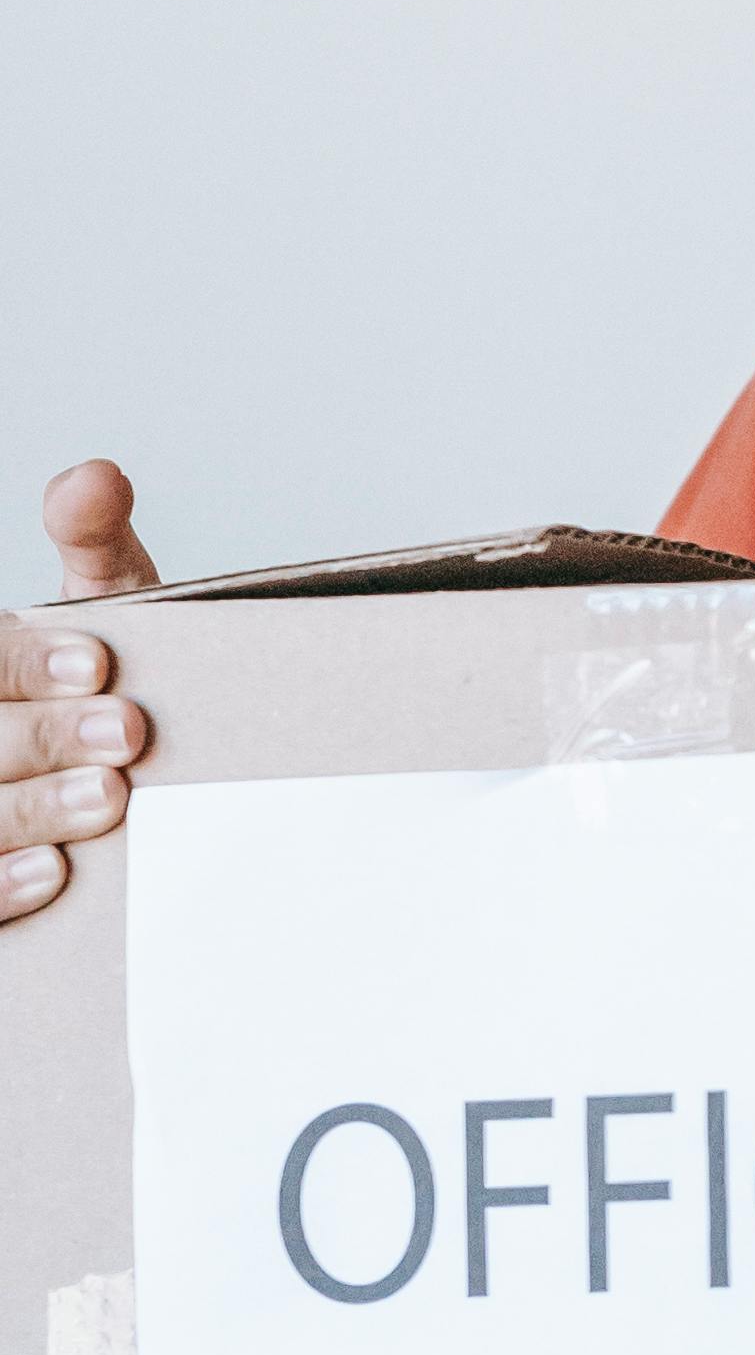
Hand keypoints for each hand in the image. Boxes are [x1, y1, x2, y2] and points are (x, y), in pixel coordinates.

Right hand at [3, 460, 158, 926]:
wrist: (129, 785)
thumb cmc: (102, 694)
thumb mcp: (105, 612)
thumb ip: (96, 544)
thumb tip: (95, 478)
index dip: (26, 662)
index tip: (97, 663)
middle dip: (41, 735)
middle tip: (127, 735)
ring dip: (27, 809)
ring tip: (106, 800)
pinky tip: (51, 876)